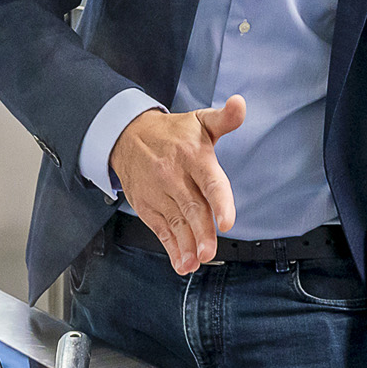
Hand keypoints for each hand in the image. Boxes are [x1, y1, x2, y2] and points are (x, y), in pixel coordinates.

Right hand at [110, 97, 245, 271]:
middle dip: (201, 232)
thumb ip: (225, 118)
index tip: (227, 221)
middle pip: (191, 207)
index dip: (220, 201)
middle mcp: (174, 175)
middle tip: (210, 252)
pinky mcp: (147, 207)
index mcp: (193, 155)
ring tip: (197, 262)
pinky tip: (182, 263)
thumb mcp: (200, 121)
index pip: (209, 181)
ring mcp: (159, 193)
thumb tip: (240, 104)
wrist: (127, 136)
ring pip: (176, 222)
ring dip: (187, 245)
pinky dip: (172, 249)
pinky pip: (161, 230)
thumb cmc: (172, 134)